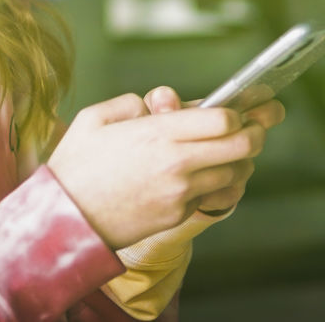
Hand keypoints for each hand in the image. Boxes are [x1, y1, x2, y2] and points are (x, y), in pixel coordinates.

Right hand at [46, 92, 263, 248]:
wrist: (65, 220)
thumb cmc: (75, 165)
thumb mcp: (95, 118)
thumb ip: (131, 103)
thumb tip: (155, 106)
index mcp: (158, 134)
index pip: (222, 119)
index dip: (238, 111)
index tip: (240, 107)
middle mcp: (177, 164)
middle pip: (241, 146)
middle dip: (256, 132)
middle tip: (259, 125)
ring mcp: (180, 193)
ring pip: (235, 173)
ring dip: (242, 159)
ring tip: (237, 149)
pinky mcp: (177, 215)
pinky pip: (214, 196)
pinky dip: (222, 183)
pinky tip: (214, 173)